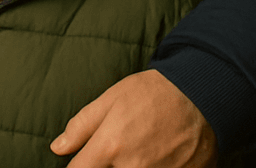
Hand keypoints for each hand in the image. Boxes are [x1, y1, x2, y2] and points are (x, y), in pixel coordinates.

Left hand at [51, 70, 217, 166]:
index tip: (84, 161)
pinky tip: (158, 156)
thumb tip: (57, 148)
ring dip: (130, 166)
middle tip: (121, 146)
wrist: (198, 96)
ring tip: (142, 147)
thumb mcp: (109, 101)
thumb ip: (81, 127)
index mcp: (110, 147)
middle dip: (106, 165)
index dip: (77, 167)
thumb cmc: (150, 94)